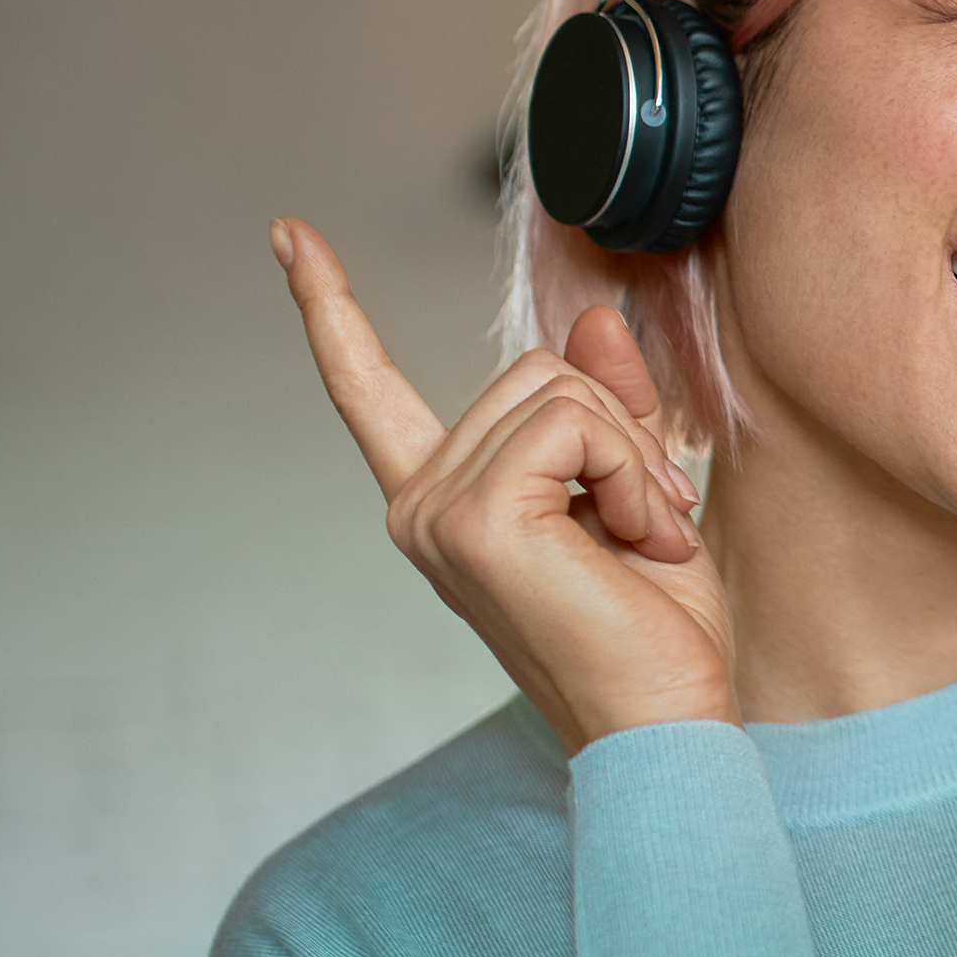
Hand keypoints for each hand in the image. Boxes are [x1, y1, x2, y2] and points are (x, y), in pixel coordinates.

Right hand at [271, 218, 735, 750]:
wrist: (667, 721)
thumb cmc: (654, 631)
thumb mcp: (637, 493)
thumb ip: (608, 409)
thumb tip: (590, 322)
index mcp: (445, 500)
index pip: (369, 388)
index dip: (328, 305)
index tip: (290, 235)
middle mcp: (420, 504)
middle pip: (533, 369)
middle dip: (620, 431)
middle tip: (651, 520)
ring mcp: (437, 512)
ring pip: (561, 390)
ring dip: (632, 457)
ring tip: (645, 538)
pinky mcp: (475, 519)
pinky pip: (575, 423)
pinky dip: (630, 472)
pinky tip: (637, 540)